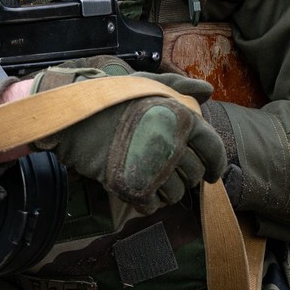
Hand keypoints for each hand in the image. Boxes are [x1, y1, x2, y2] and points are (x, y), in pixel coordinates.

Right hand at [48, 71, 225, 212]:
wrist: (73, 117)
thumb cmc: (110, 97)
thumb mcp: (146, 83)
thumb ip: (179, 86)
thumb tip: (208, 91)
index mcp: (182, 118)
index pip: (214, 148)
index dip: (216, 163)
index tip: (212, 173)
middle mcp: (173, 144)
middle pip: (195, 174)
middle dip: (188, 176)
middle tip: (171, 171)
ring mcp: (154, 168)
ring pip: (177, 194)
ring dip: (168, 191)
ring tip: (153, 180)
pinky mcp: (134, 187)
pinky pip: (153, 206)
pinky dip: (149, 202)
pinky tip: (139, 190)